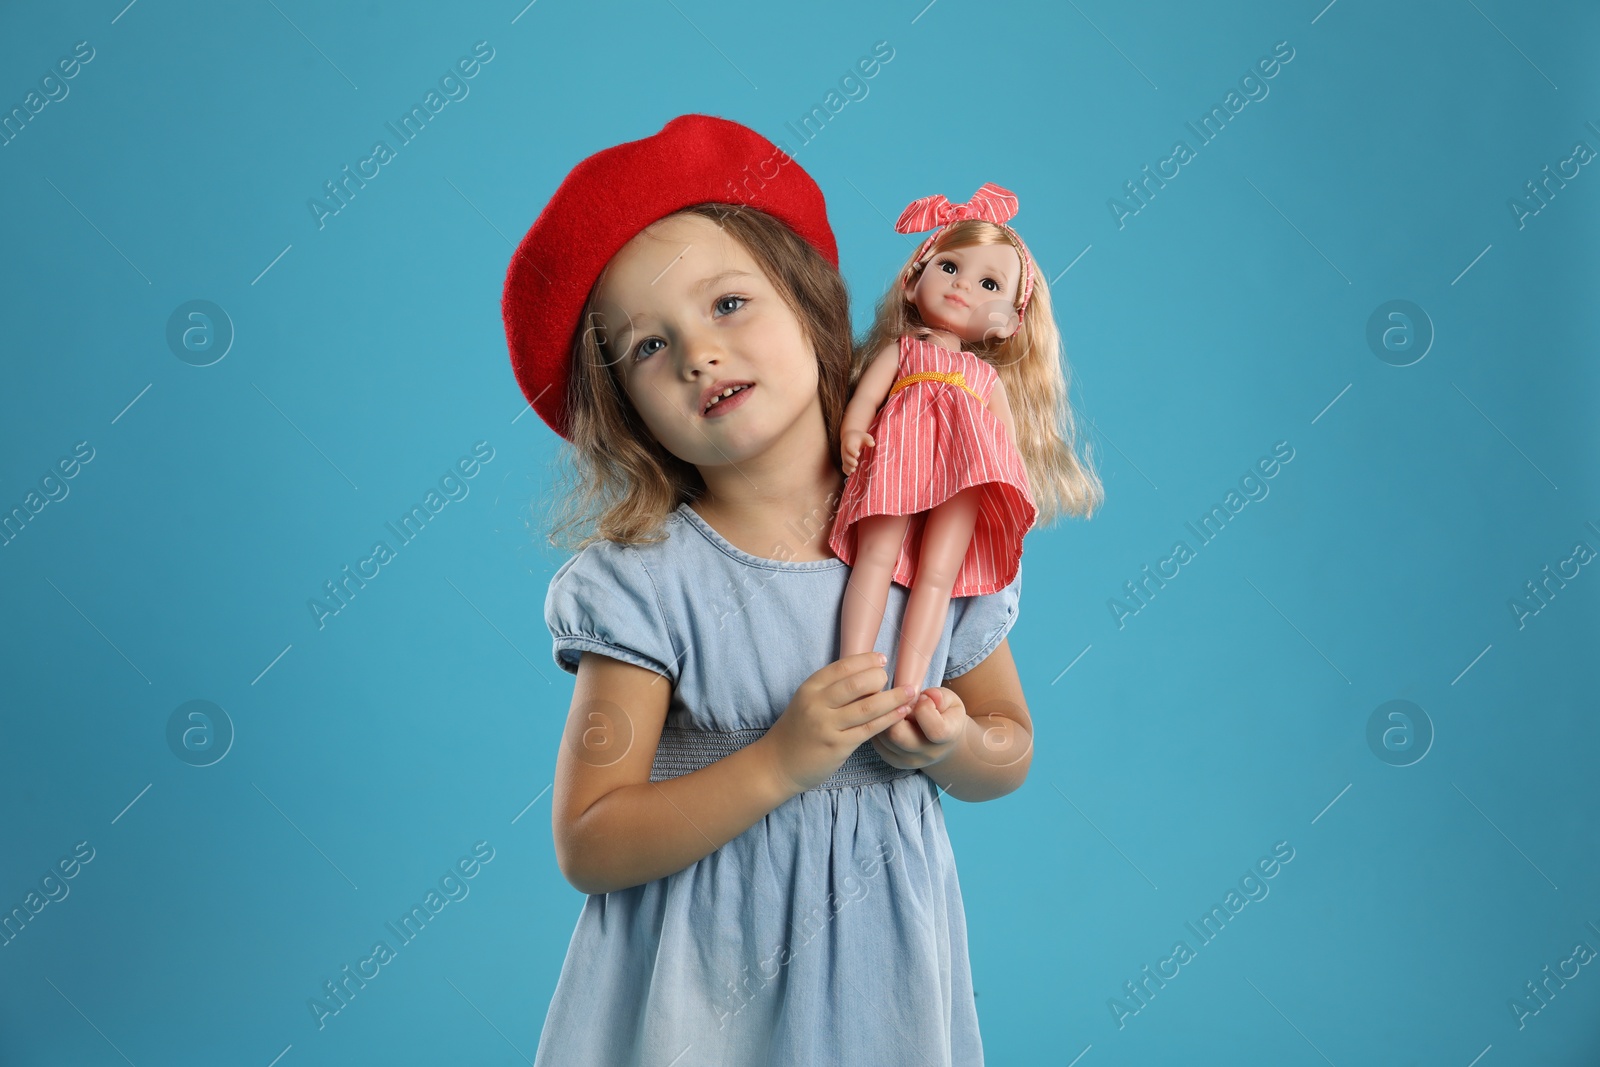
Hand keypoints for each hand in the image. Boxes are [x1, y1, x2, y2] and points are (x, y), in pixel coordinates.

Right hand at [761, 652, 917, 792]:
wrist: (778, 763)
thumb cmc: (798, 730)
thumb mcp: (807, 701)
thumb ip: (831, 688)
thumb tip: (867, 673)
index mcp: (810, 688)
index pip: (842, 666)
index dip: (866, 660)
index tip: (882, 659)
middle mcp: (817, 704)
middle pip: (856, 684)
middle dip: (880, 678)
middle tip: (894, 679)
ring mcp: (827, 726)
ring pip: (867, 707)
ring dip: (893, 698)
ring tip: (911, 692)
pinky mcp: (838, 746)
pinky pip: (869, 729)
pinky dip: (889, 719)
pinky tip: (901, 713)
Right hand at [841, 428, 874, 475]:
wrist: (849, 437)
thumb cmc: (859, 437)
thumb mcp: (864, 436)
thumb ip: (868, 439)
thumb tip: (873, 444)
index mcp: (849, 443)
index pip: (850, 447)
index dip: (853, 451)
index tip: (857, 454)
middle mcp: (845, 451)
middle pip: (846, 457)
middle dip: (850, 461)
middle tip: (856, 464)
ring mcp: (844, 457)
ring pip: (845, 463)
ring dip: (848, 467)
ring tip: (853, 470)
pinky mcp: (845, 461)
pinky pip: (844, 467)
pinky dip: (846, 470)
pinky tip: (850, 474)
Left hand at [871, 686, 967, 769]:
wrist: (942, 741)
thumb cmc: (946, 715)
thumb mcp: (950, 701)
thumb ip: (940, 696)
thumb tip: (927, 696)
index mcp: (947, 737)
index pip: (934, 729)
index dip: (925, 708)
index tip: (923, 697)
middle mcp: (928, 753)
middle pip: (898, 735)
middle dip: (893, 711)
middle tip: (900, 701)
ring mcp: (909, 761)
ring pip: (884, 738)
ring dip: (883, 718)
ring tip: (893, 707)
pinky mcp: (894, 761)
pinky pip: (878, 743)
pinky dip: (878, 727)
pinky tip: (887, 717)